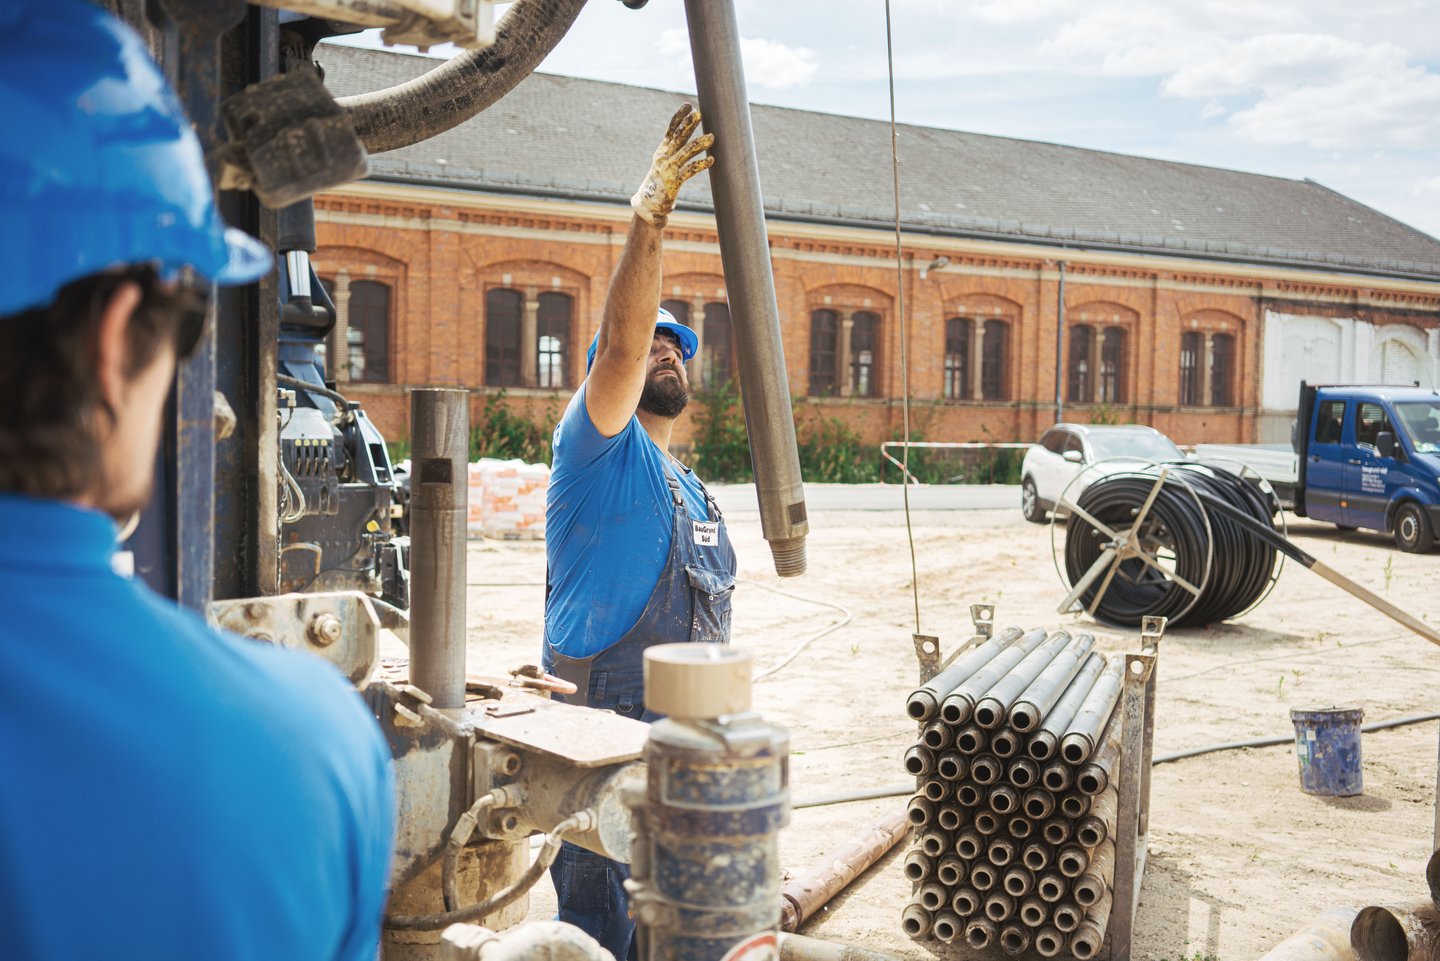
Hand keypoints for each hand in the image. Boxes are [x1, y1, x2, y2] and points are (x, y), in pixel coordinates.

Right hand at [630, 103, 714, 228]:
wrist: (649, 203)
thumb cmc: (660, 181)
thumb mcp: (664, 162)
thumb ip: (675, 150)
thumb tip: (688, 134)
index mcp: (662, 150)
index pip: (671, 129)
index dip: (679, 117)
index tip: (688, 105)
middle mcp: (665, 157)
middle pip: (678, 137)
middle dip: (688, 125)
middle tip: (699, 114)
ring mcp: (669, 169)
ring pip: (686, 152)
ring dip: (699, 144)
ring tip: (712, 137)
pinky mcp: (674, 182)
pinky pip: (690, 170)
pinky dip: (700, 164)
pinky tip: (711, 160)